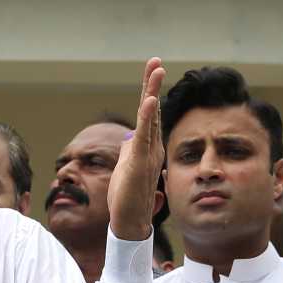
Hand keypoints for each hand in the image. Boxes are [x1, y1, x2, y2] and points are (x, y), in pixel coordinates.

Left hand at [107, 58, 167, 241]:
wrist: (130, 221)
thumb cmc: (127, 197)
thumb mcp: (125, 168)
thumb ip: (129, 151)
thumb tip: (128, 138)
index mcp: (147, 147)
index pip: (148, 115)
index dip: (149, 93)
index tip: (151, 71)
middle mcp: (151, 147)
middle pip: (152, 110)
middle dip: (152, 85)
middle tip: (155, 61)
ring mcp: (147, 154)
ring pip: (150, 118)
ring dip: (152, 93)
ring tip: (156, 70)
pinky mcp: (139, 163)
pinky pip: (144, 136)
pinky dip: (147, 117)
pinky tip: (150, 101)